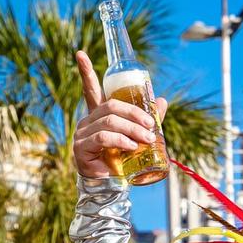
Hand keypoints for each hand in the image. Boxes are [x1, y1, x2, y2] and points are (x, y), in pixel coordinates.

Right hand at [72, 50, 166, 179]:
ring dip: (132, 129)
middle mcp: (87, 121)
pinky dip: (121, 140)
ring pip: (110, 121)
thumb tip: (162, 101)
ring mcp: (82, 134)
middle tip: (152, 126)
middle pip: (111, 105)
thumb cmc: (122, 162)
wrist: (111, 188)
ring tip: (147, 140)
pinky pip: (103, 137)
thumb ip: (147, 120)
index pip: (91, 89)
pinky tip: (131, 147)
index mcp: (98, 116)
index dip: (86, 72)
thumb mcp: (137, 137)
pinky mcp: (81, 148)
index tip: (80, 54)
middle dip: (134, 113)